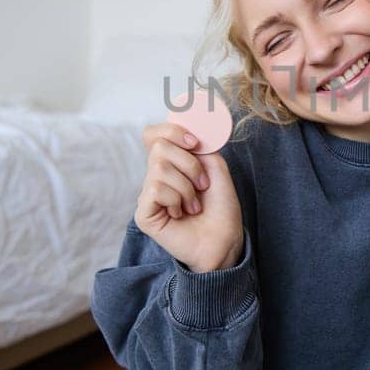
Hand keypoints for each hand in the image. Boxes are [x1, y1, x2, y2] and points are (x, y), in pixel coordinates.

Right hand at [135, 122, 243, 272]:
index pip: (152, 134)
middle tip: (202, 185)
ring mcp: (147, 195)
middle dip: (189, 164)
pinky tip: (181, 214)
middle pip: (158, 147)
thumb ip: (199, 146)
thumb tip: (185, 131)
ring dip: (186, 187)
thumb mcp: (215, 168)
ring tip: (194, 204)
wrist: (225, 238)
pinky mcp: (144, 213)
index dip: (171, 131)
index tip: (195, 142)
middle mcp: (155, 177)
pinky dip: (176, 199)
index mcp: (171, 163)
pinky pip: (155, 190)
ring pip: (159, 169)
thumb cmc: (221, 207)